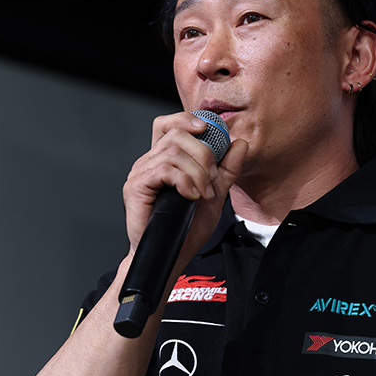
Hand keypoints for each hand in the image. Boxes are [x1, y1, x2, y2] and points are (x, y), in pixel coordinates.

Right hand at [123, 111, 247, 256]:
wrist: (173, 256)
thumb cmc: (188, 228)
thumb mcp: (215, 195)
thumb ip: (227, 170)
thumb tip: (240, 143)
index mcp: (164, 159)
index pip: (170, 125)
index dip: (187, 120)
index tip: (208, 130)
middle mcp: (149, 162)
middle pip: (176, 135)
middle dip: (203, 152)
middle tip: (212, 178)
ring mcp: (140, 174)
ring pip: (172, 152)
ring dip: (196, 172)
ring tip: (203, 194)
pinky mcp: (135, 187)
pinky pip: (163, 171)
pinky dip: (184, 181)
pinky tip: (191, 197)